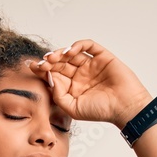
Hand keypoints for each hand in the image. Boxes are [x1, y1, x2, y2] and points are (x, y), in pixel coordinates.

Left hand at [26, 40, 152, 129]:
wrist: (124, 108)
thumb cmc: (101, 111)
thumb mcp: (72, 108)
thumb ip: (58, 94)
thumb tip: (49, 78)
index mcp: (72, 87)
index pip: (54, 74)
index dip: (43, 70)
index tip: (32, 67)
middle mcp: (80, 74)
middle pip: (60, 62)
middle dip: (49, 61)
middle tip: (42, 62)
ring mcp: (91, 65)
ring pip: (71, 53)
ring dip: (60, 53)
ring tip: (53, 58)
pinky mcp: (102, 57)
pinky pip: (88, 46)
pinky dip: (77, 45)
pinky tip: (69, 51)